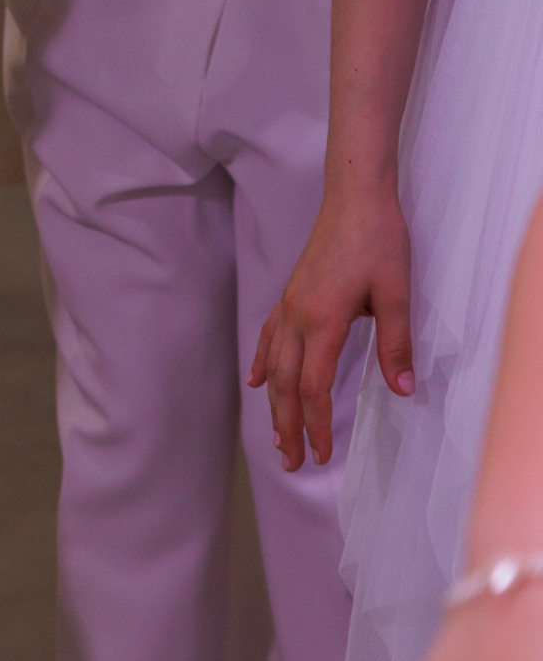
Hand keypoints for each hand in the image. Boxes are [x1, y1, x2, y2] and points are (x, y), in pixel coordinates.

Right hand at [249, 184, 413, 470]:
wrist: (355, 197)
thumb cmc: (378, 240)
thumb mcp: (395, 292)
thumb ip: (395, 342)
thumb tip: (403, 389)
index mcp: (323, 319)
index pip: (314, 386)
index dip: (316, 424)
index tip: (322, 455)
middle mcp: (298, 316)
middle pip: (287, 384)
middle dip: (288, 426)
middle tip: (291, 463)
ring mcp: (290, 304)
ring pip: (275, 366)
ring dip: (275, 405)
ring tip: (276, 438)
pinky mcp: (291, 294)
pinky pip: (269, 337)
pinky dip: (263, 363)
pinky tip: (258, 381)